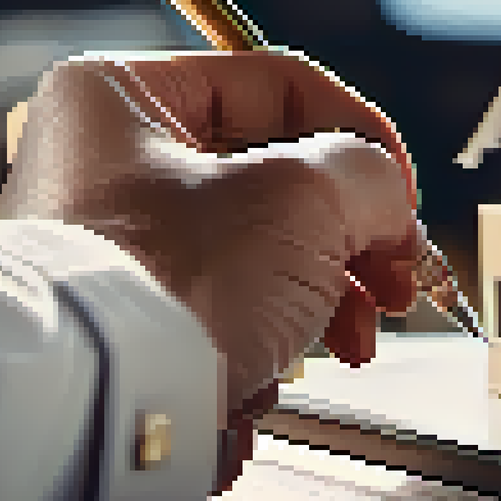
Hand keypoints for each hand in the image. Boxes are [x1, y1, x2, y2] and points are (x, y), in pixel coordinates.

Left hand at [0, 49, 421, 492]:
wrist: (95, 414)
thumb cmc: (177, 282)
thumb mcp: (304, 199)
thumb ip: (367, 177)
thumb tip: (387, 203)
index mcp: (121, 98)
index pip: (278, 86)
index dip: (363, 138)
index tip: (405, 201)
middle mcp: (98, 168)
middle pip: (270, 187)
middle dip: (347, 247)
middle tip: (394, 290)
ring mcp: (103, 256)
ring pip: (253, 264)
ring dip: (309, 312)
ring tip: (337, 351)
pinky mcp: (116, 334)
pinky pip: (210, 328)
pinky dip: (250, 359)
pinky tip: (253, 391)